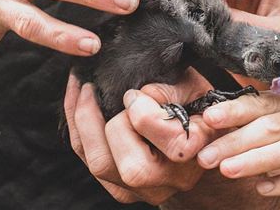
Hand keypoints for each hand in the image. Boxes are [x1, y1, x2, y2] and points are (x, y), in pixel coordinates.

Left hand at [63, 72, 214, 204]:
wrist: (201, 141)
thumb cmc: (197, 107)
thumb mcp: (195, 88)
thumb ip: (170, 88)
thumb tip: (138, 93)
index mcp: (192, 153)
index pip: (162, 140)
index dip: (140, 108)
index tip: (136, 92)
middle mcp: (169, 180)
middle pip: (130, 166)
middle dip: (109, 123)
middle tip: (101, 91)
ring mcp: (142, 190)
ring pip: (100, 165)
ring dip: (83, 122)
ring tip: (82, 88)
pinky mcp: (120, 190)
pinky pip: (89, 161)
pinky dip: (79, 130)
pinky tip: (78, 100)